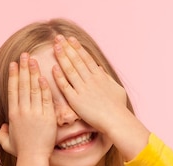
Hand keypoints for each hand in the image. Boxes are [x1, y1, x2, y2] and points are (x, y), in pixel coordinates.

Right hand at [0, 53, 55, 165]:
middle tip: (25, 55)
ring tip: (34, 60)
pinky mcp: (47, 116)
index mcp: (13, 114)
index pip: (12, 90)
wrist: (34, 157)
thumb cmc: (22, 152)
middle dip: (23, 68)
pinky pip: (46, 98)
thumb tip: (2, 127)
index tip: (14, 64)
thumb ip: (2, 134)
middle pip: (22, 85)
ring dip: (34, 72)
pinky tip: (44, 75)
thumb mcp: (7, 143)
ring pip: (34, 88)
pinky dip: (45, 87)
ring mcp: (35, 113)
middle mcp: (23, 111)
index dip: (13, 76)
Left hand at [52, 35, 148, 158]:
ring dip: (62, 57)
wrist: (116, 121)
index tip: (70, 39)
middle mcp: (91, 80)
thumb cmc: (118, 108)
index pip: (86, 58)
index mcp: (100, 76)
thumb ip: (107, 78)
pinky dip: (59, 77)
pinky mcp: (76, 101)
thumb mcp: (116, 89)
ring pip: (70, 70)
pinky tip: (53, 68)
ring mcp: (83, 89)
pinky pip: (66, 86)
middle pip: (76, 60)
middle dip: (67, 48)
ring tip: (54, 47)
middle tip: (58, 38)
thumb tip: (99, 69)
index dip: (77, 48)